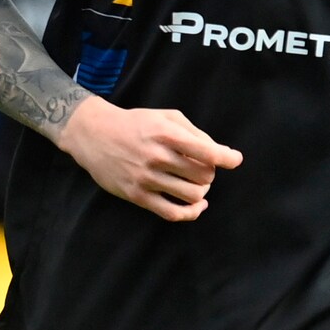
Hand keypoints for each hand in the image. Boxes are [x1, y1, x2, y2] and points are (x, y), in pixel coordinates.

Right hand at [57, 95, 241, 222]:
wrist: (94, 135)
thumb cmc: (135, 123)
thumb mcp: (165, 117)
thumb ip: (194, 132)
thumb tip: (219, 153)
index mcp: (166, 134)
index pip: (207, 151)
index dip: (227, 158)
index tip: (235, 160)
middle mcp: (157, 157)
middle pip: (204, 175)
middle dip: (210, 173)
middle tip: (203, 169)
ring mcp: (146, 178)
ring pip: (192, 195)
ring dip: (202, 192)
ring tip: (198, 185)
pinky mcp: (137, 196)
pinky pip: (172, 213)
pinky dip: (191, 213)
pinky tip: (197, 206)